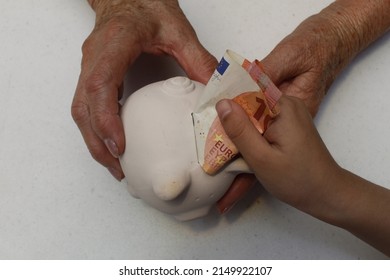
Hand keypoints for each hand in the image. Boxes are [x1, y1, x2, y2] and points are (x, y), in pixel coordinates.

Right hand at [71, 0, 216, 179]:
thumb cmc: (147, 6)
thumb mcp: (178, 31)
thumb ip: (199, 61)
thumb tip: (216, 93)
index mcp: (115, 43)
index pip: (100, 84)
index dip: (105, 118)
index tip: (118, 144)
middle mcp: (95, 57)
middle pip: (82, 106)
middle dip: (97, 141)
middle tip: (118, 167)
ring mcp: (89, 66)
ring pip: (80, 110)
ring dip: (94, 140)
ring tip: (115, 164)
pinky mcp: (92, 73)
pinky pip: (86, 106)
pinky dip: (96, 129)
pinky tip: (114, 143)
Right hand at [216, 96, 339, 211]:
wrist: (327, 193)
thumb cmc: (296, 179)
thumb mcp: (261, 158)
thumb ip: (240, 130)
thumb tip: (221, 103)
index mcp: (283, 106)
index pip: (247, 90)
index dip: (226, 101)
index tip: (207, 115)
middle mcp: (288, 104)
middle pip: (250, 102)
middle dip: (232, 117)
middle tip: (214, 136)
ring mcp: (290, 114)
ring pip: (255, 113)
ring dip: (241, 127)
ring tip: (225, 143)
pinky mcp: (290, 125)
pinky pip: (264, 122)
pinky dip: (252, 132)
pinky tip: (243, 147)